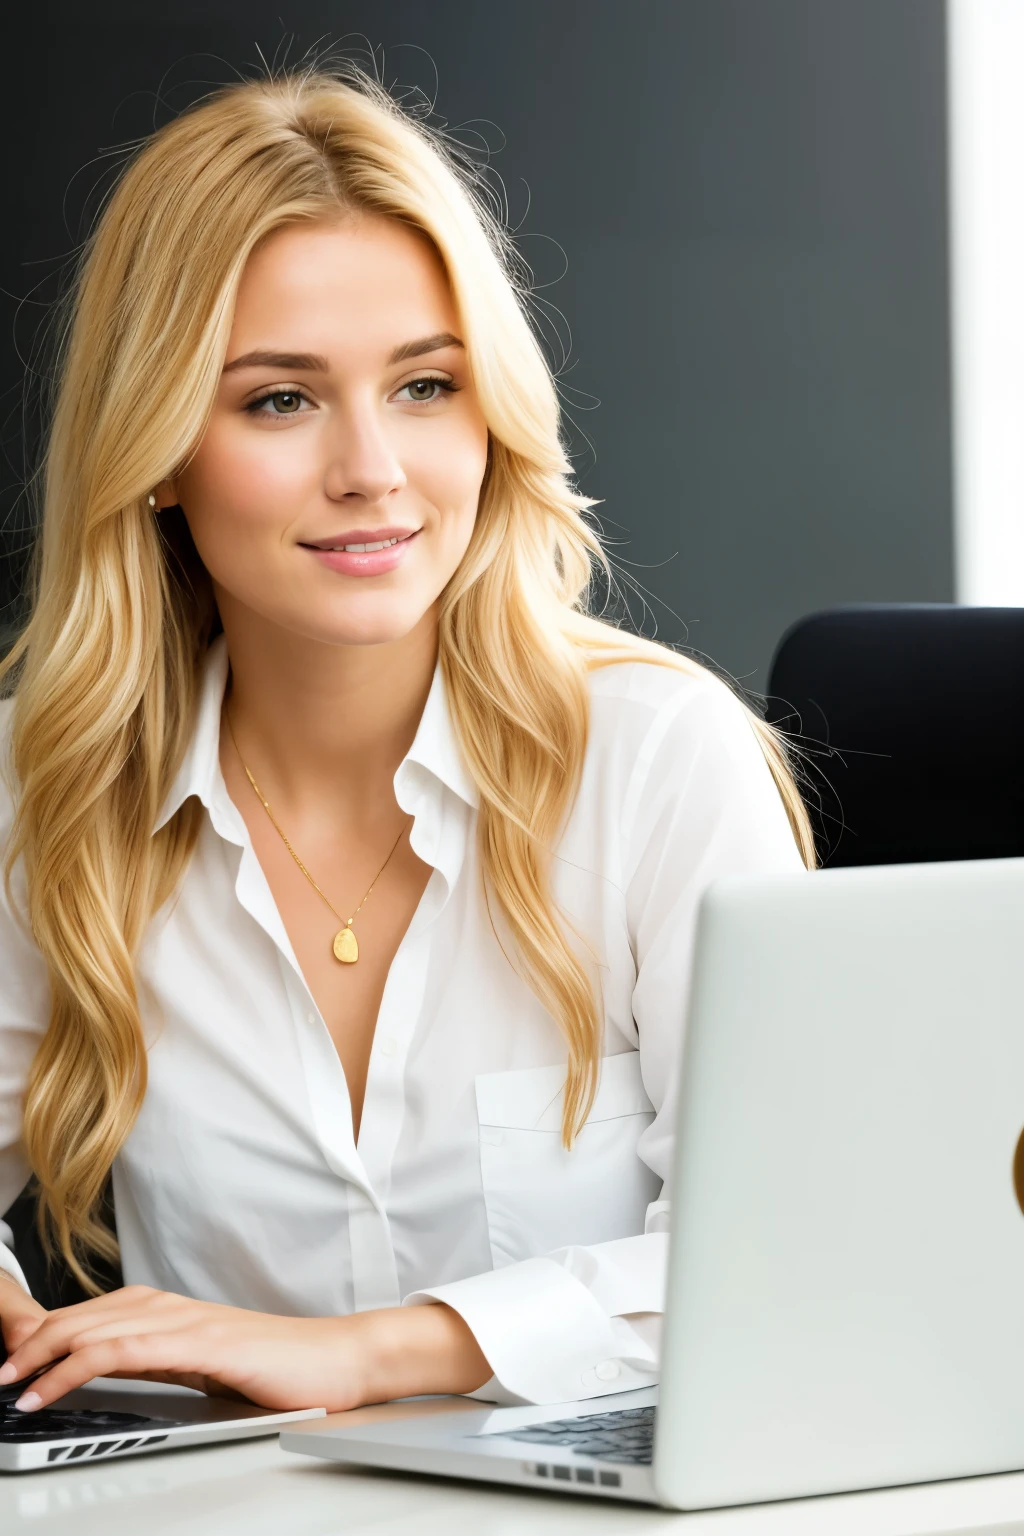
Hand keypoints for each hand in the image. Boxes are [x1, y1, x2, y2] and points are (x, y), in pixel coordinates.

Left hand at [0, 1284, 489, 1412]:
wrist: (337, 1363)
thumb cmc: (279, 1370)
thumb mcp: (204, 1368)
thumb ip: (159, 1362)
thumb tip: (110, 1374)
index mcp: (170, 1312)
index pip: (91, 1315)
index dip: (45, 1334)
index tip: (12, 1360)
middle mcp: (171, 1307)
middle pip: (81, 1315)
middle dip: (29, 1341)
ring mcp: (185, 1322)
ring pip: (92, 1328)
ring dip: (40, 1354)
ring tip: (7, 1379)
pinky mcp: (199, 1344)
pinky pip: (121, 1351)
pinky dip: (74, 1366)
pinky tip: (49, 1386)